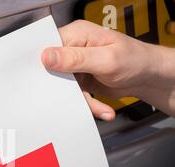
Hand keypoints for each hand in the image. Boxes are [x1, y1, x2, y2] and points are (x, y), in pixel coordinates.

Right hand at [42, 20, 161, 120]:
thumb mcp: (105, 59)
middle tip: (74, 96)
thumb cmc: (135, 60)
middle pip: (52, 70)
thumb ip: (75, 58)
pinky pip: (74, 95)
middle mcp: (73, 48)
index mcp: (77, 34)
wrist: (148, 77)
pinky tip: (100, 108)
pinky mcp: (79, 80)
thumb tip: (47, 56)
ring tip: (97, 106)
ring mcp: (75, 65)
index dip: (42, 63)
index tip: (44, 80)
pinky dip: (87, 104)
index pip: (48, 45)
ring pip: (63, 87)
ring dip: (80, 100)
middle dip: (63, 88)